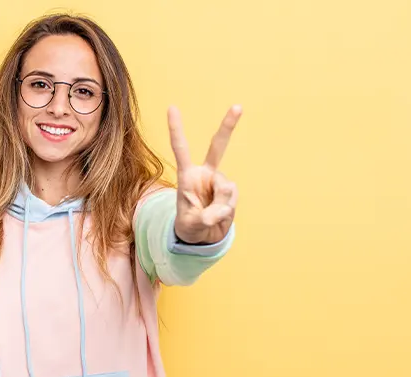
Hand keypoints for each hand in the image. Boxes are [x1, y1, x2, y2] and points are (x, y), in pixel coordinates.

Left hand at [168, 105, 241, 244]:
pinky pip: (232, 199)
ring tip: (208, 217)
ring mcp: (219, 182)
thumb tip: (220, 211)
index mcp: (187, 175)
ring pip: (226, 188)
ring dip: (219, 206)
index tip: (172, 107)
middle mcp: (205, 174)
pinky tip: (218, 215)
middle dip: (228, 126)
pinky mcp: (230, 192)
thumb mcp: (190, 224)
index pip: (181, 149)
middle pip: (217, 146)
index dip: (176, 129)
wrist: (202, 236)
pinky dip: (225, 211)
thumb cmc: (189, 227)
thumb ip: (203, 217)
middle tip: (238, 106)